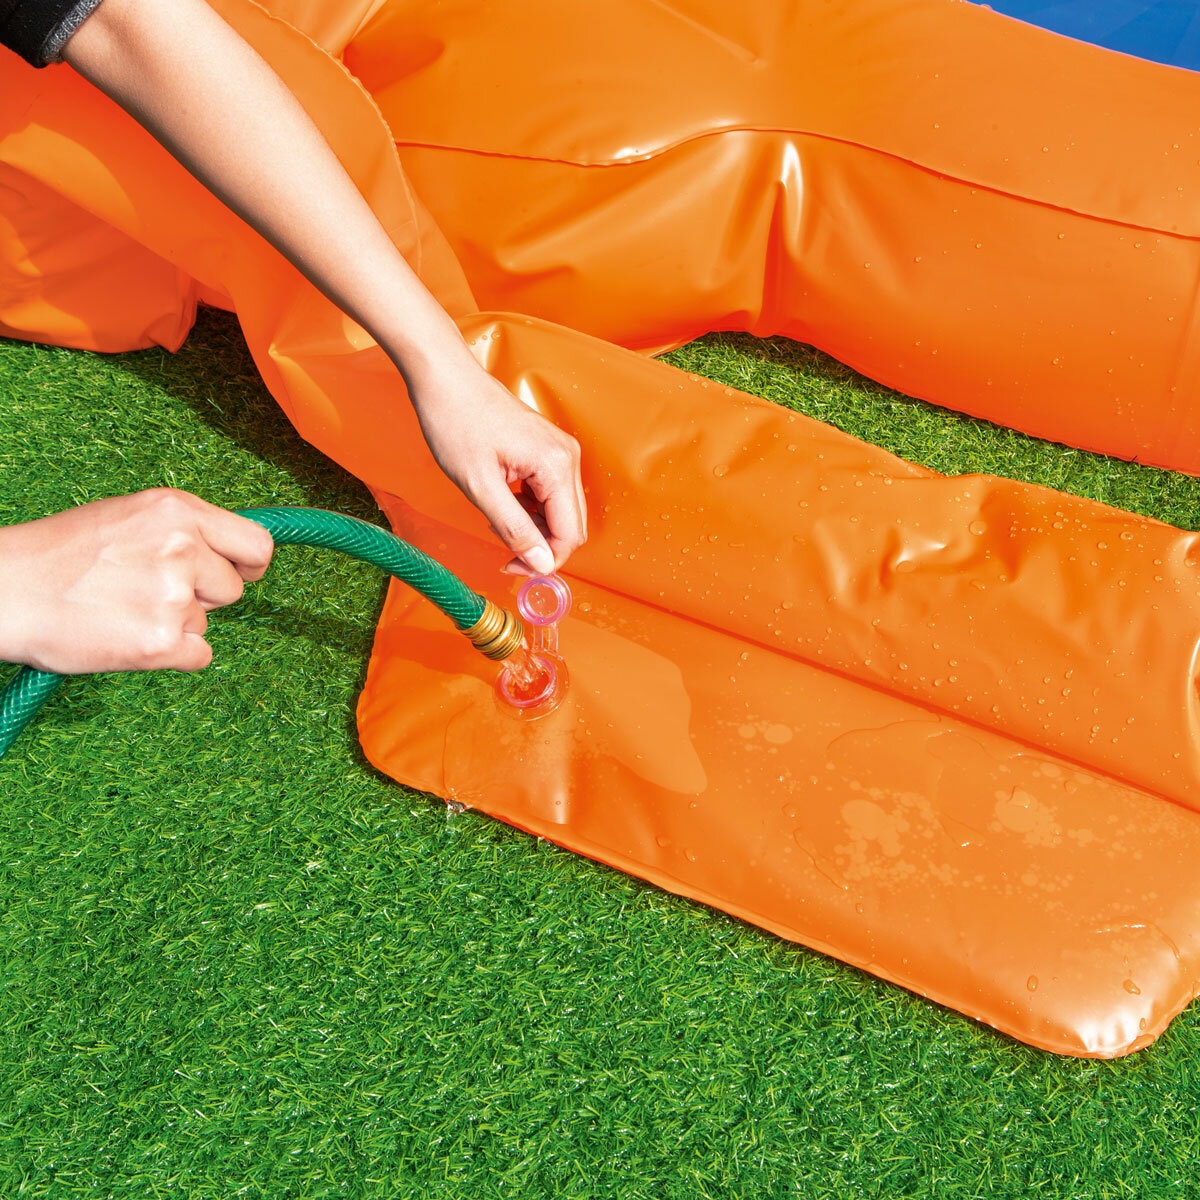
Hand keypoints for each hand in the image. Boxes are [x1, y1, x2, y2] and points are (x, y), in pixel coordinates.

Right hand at [0, 489, 273, 673]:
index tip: (240, 573)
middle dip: (202, 596)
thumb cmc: (58, 556)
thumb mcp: (127, 517)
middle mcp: (182, 548)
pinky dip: (170, 656)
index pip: (256, 544)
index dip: (250, 565)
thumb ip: (181, 531)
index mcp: (177, 511)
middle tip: (147, 592)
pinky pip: (198, 656)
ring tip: (122, 610)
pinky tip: (128, 638)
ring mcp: (173, 596)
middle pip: (232, 588)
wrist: (3, 590)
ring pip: (206, 622)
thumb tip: (230, 554)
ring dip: (176, 623)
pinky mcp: (161, 641)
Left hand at [408, 350, 586, 574]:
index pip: (570, 534)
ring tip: (497, 524)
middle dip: (542, 547)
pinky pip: (550, 493)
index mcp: (556, 466)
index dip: (544, 561)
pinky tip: (502, 505)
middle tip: (505, 554)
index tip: (512, 567)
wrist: (445, 378)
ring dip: (535, 528)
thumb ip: (514, 528)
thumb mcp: (480, 486)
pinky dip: (531, 510)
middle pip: (572, 525)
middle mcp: (567, 458)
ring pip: (561, 511)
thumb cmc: (456, 422)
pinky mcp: (547, 450)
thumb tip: (540, 563)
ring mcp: (559, 452)